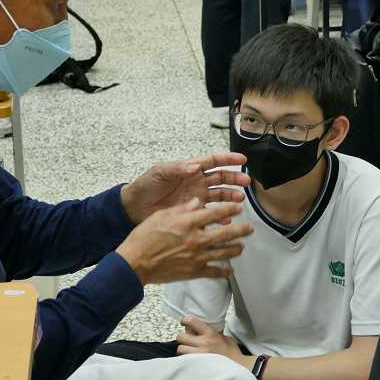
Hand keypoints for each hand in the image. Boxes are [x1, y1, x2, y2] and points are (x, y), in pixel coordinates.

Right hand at [115, 199, 251, 284]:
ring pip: (224, 252)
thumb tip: (197, 201)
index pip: (216, 213)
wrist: (136, 263)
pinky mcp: (194, 271)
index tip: (239, 207)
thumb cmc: (144, 237)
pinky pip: (214, 271)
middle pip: (227, 233)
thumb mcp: (161, 215)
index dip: (230, 209)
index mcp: (190, 222)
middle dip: (241, 230)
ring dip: (236, 248)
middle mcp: (198, 238)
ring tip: (242, 246)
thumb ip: (182, 208)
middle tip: (249, 228)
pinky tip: (230, 270)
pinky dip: (224, 271)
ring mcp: (198, 256)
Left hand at [121, 152, 250, 224]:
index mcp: (189, 168)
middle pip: (221, 177)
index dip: (228, 159)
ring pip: (220, 194)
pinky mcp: (192, 212)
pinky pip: (210, 213)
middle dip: (235, 178)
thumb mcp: (159, 173)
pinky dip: (219, 216)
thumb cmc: (145, 186)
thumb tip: (194, 166)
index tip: (242, 160)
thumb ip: (177, 168)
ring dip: (230, 196)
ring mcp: (196, 197)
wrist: (133, 207)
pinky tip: (225, 219)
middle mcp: (196, 181)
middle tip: (245, 182)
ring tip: (239, 200)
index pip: (213, 161)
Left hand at [176, 316, 253, 369]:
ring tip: (189, 351)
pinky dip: (185, 359)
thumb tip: (198, 329)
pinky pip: (184, 360)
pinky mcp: (197, 365)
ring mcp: (199, 355)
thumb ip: (211, 332)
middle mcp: (203, 343)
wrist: (237, 367)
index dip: (185, 321)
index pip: (191, 321)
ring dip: (183, 349)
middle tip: (187, 340)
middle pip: (181, 336)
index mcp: (210, 333)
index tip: (184, 322)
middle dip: (183, 338)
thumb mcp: (223, 337)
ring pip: (180, 349)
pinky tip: (191, 360)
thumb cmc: (231, 352)